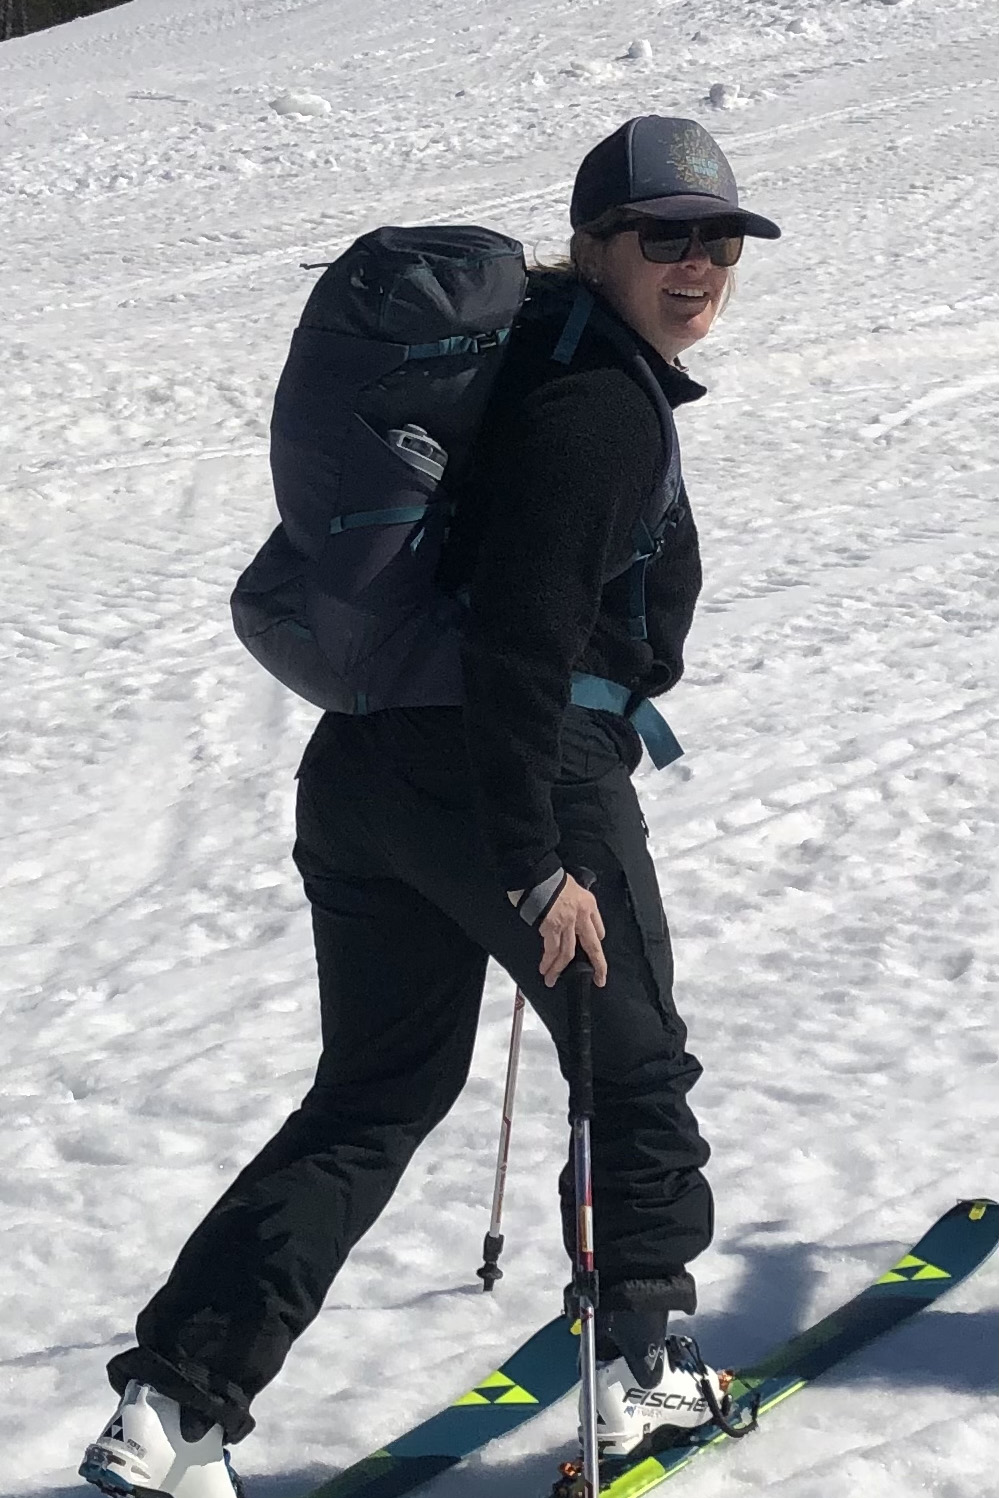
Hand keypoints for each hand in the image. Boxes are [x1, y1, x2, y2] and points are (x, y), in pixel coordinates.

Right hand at [536, 872, 606, 988]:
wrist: (537, 872)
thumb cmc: (549, 876)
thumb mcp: (571, 884)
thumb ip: (572, 901)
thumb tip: (564, 911)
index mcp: (588, 903)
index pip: (598, 927)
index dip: (595, 940)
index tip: (593, 951)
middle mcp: (582, 915)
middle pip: (593, 946)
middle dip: (598, 965)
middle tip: (599, 979)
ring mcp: (567, 922)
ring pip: (568, 953)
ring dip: (560, 968)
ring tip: (553, 979)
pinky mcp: (551, 927)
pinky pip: (552, 949)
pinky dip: (548, 961)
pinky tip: (545, 969)